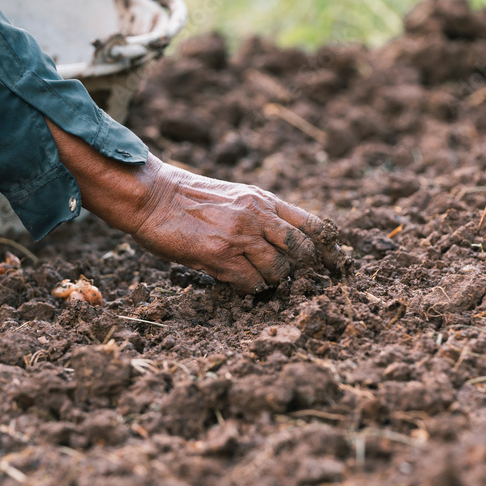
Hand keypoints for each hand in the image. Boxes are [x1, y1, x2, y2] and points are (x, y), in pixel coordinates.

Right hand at [48, 120, 349, 292]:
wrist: (152, 196)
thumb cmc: (188, 198)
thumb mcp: (234, 195)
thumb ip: (260, 213)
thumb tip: (283, 240)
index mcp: (263, 199)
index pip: (313, 224)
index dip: (327, 247)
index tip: (333, 261)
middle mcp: (258, 215)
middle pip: (303, 251)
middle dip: (303, 269)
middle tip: (296, 280)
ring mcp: (241, 236)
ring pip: (279, 272)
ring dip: (271, 281)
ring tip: (255, 278)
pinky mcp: (221, 255)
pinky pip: (251, 284)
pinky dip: (250, 289)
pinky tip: (237, 283)